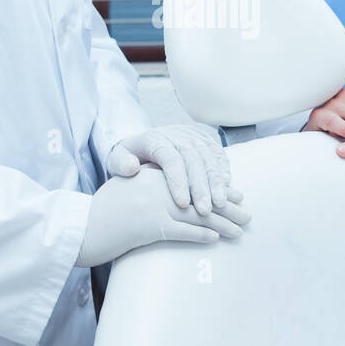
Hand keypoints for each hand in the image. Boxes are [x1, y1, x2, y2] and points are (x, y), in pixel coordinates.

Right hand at [75, 166, 251, 267]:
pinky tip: (216, 239)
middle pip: (200, 196)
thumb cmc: (103, 213)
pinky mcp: (148, 227)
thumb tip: (176, 193)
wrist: (80, 228)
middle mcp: (156, 188)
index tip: (235, 195)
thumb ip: (150, 185)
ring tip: (240, 231)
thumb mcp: (126, 190)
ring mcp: (153, 206)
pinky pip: (181, 231)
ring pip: (196, 214)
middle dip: (227, 206)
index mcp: (153, 176)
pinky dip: (200, 235)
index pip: (193, 180)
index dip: (216, 189)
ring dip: (222, 223)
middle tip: (248, 215)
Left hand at [106, 123, 240, 214]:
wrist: (143, 142)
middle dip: (201, 186)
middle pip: (193, 158)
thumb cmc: (129, 157)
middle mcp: (177, 134)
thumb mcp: (117, 159)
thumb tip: (131, 168)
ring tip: (219, 204)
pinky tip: (227, 189)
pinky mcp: (205, 139)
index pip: (170, 158)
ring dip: (216, 181)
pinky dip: (223, 170)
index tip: (181, 204)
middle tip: (205, 210)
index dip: (178, 181)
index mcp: (155, 139)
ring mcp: (193, 135)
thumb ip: (120, 163)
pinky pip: (218, 153)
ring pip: (209, 156)